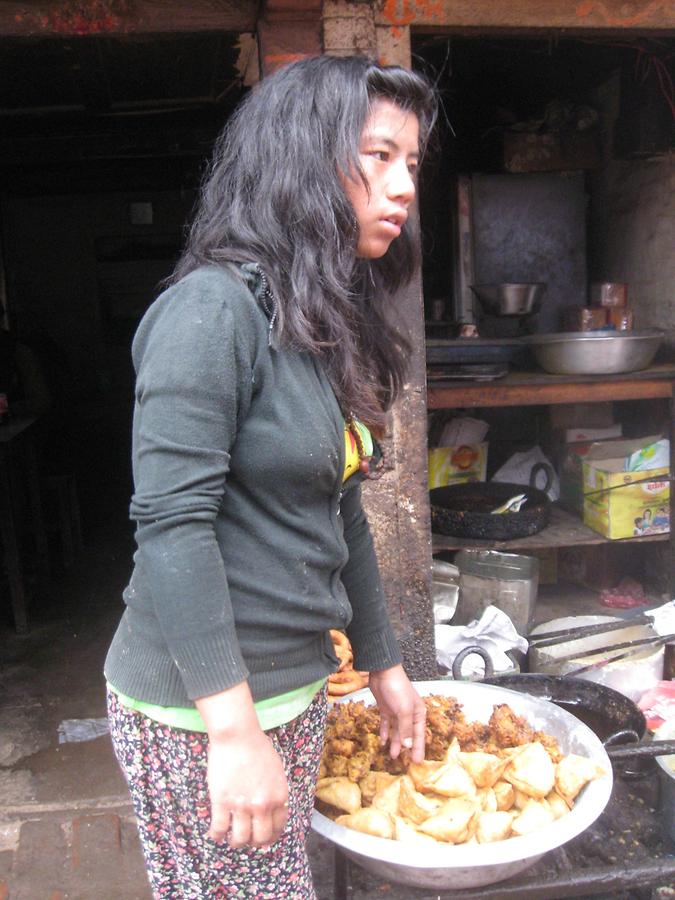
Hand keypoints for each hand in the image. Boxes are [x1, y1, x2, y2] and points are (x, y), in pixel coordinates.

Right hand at [205, 729, 288, 848]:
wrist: (237, 735)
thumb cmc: (257, 747)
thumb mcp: (276, 771)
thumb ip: (275, 791)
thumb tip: (271, 808)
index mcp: (279, 796)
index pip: (278, 827)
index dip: (270, 837)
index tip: (264, 838)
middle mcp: (263, 805)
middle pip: (260, 838)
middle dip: (254, 843)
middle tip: (247, 840)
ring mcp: (242, 805)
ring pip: (240, 839)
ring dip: (236, 843)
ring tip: (231, 839)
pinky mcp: (222, 802)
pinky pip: (219, 829)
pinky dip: (216, 835)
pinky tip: (215, 834)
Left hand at [368, 664, 425, 762]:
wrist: (383, 672)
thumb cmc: (398, 689)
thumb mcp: (404, 710)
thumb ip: (406, 728)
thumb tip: (408, 746)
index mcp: (418, 713)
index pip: (419, 735)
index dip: (418, 748)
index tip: (418, 762)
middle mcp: (408, 714)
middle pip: (408, 735)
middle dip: (407, 748)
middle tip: (407, 763)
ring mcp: (396, 711)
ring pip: (397, 731)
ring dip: (395, 742)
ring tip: (393, 756)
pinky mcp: (386, 708)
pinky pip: (386, 724)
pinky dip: (384, 732)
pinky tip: (382, 741)